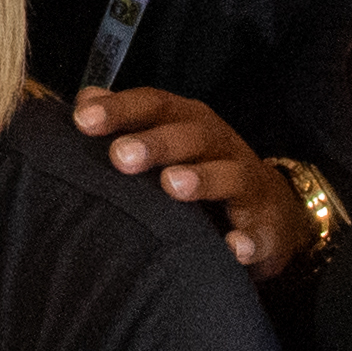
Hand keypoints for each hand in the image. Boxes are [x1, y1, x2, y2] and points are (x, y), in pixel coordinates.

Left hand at [78, 86, 306, 272]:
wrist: (270, 208)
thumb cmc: (203, 167)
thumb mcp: (168, 138)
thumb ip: (127, 121)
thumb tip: (84, 101)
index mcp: (188, 122)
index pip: (154, 105)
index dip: (121, 109)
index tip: (81, 121)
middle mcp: (220, 145)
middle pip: (190, 136)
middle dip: (155, 144)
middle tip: (119, 156)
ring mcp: (247, 183)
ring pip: (229, 175)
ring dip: (202, 179)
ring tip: (171, 185)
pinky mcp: (267, 225)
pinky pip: (260, 232)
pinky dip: (249, 240)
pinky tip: (232, 249)